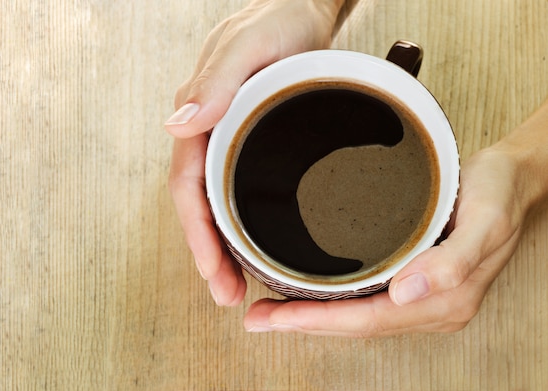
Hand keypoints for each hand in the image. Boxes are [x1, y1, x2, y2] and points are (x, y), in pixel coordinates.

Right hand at [166, 0, 343, 305]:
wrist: (301, 7)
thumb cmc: (279, 20)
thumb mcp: (250, 44)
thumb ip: (215, 82)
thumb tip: (175, 126)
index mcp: (201, 115)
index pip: (187, 186)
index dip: (197, 234)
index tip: (213, 273)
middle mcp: (208, 132)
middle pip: (199, 204)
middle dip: (208, 254)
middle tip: (227, 296)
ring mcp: (226, 138)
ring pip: (215, 202)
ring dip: (222, 246)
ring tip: (237, 285)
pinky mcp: (247, 141)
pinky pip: (235, 189)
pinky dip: (239, 223)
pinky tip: (252, 244)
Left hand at [244, 146, 529, 335]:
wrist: (514, 177)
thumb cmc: (499, 191)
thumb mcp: (486, 219)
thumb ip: (452, 261)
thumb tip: (406, 294)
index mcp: (446, 298)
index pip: (369, 319)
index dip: (319, 320)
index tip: (277, 317)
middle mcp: (432, 305)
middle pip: (356, 324)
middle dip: (305, 324)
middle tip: (258, 318)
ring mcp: (424, 296)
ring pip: (358, 316)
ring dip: (314, 316)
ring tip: (272, 311)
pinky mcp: (416, 280)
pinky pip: (368, 300)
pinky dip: (334, 301)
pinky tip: (311, 294)